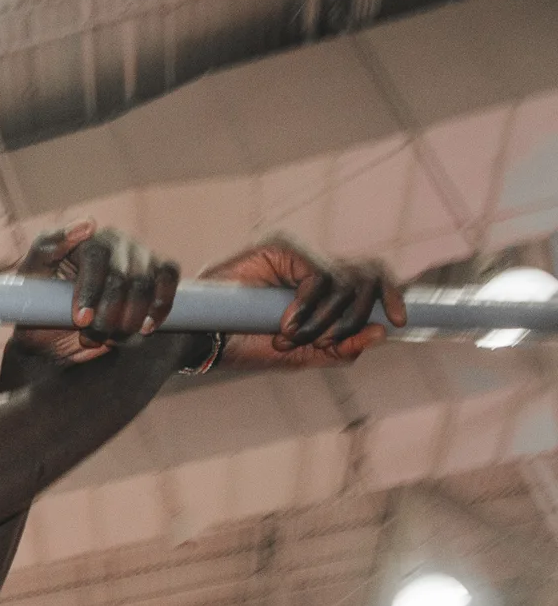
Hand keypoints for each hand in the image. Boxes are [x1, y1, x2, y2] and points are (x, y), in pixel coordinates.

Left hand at [10, 222, 180, 363]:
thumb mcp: (32, 274)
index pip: (96, 256)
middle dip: (108, 314)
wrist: (54, 329)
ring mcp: (139, 254)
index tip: (80, 320)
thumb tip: (88, 222)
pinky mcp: (157, 271)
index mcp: (83, 238)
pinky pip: (169, 278)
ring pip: (144, 283)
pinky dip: (161, 305)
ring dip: (129, 318)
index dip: (90, 291)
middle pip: (122, 275)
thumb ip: (48, 246)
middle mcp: (115, 241)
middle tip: (90, 338)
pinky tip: (146, 326)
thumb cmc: (39, 298)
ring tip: (111, 338)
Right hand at [201, 238, 404, 366]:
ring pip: (347, 281)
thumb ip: (342, 348)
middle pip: (369, 275)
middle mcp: (316, 269)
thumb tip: (382, 332)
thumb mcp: (305, 355)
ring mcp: (299, 256)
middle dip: (359, 314)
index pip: (372, 281)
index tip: (400, 323)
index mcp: (326, 291)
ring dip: (325, 320)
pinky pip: (319, 277)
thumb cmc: (248, 347)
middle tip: (329, 339)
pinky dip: (308, 306)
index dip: (391, 296)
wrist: (206, 341)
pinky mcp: (281, 250)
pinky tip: (284, 325)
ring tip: (291, 338)